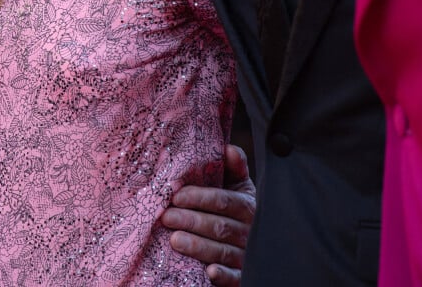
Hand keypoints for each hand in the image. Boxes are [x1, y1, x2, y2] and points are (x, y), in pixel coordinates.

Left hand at [161, 144, 255, 285]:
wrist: (254, 240)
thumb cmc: (236, 207)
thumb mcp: (239, 185)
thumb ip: (235, 166)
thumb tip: (228, 148)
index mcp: (248, 205)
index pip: (224, 200)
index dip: (200, 198)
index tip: (177, 196)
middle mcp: (249, 231)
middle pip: (220, 226)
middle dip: (192, 221)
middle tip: (166, 217)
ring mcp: (247, 255)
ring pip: (222, 251)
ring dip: (198, 246)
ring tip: (174, 240)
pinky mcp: (242, 276)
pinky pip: (235, 278)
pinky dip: (223, 275)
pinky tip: (208, 272)